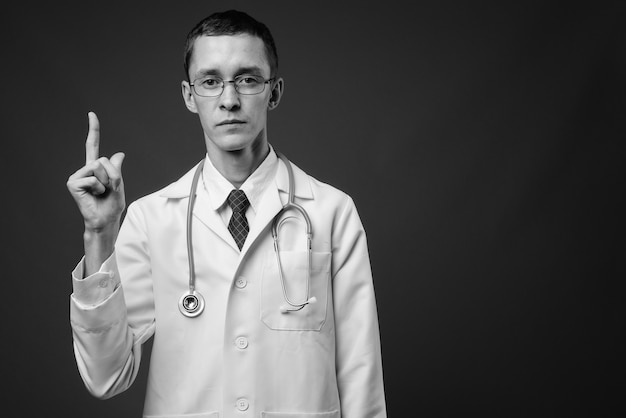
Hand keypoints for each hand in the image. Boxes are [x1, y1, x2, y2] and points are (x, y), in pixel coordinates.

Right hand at [67, 112, 125, 231]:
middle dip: (112, 175)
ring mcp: (77, 176)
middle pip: (103, 160)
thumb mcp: (119, 184)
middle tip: (107, 190)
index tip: (91, 114)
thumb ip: (116, 169)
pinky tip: (93, 196)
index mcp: (95, 168)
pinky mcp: (73, 183)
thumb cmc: (112, 205)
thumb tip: (119, 154)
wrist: (106, 220)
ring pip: (98, 168)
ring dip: (105, 182)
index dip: (93, 130)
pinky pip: (92, 179)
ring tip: (100, 193)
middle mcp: (84, 169)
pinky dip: (98, 188)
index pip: (93, 145)